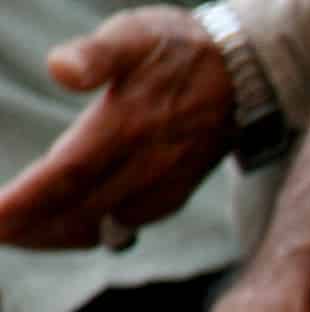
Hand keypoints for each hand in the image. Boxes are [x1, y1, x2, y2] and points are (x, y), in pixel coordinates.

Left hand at [0, 11, 234, 251]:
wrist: (247, 74)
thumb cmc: (180, 49)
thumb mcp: (134, 35)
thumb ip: (96, 54)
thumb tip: (60, 69)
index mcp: (126, 127)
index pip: (66, 174)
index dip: (27, 200)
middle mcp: (145, 165)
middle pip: (78, 209)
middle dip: (32, 227)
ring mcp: (163, 184)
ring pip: (102, 224)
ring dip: (59, 236)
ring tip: (23, 239)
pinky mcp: (175, 192)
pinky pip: (127, 224)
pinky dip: (93, 233)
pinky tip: (75, 232)